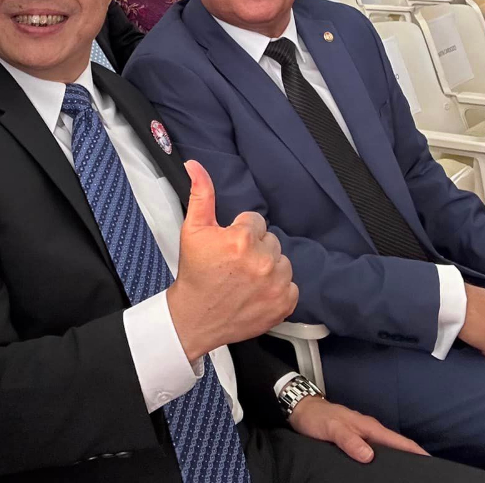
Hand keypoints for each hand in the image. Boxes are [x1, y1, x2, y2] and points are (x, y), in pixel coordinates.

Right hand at [166, 161, 297, 362]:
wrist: (196, 317)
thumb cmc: (195, 274)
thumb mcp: (193, 230)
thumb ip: (200, 194)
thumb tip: (196, 166)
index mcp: (242, 239)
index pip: (256, 222)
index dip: (240, 233)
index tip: (229, 247)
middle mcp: (263, 261)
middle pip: (270, 241)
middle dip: (255, 249)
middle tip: (235, 264)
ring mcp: (276, 284)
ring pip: (282, 262)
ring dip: (269, 268)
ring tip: (247, 278)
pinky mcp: (284, 304)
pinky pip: (291, 286)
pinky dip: (278, 289)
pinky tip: (258, 292)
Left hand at [288, 396, 427, 462]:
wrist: (302, 410)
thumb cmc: (318, 418)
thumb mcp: (332, 429)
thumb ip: (349, 440)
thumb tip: (369, 456)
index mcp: (369, 427)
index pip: (399, 441)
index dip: (417, 452)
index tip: (431, 463)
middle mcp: (370, 431)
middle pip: (397, 447)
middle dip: (412, 459)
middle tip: (422, 474)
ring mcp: (363, 436)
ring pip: (386, 450)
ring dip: (397, 461)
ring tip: (406, 475)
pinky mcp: (355, 441)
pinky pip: (374, 452)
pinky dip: (382, 460)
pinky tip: (381, 471)